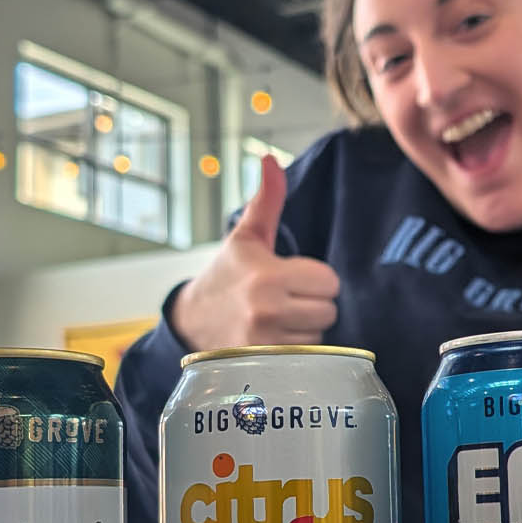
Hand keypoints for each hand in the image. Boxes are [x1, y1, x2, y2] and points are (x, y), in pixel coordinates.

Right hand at [171, 157, 339, 350]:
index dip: (316, 278)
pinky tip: (274, 337)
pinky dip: (296, 350)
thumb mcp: (247, 237)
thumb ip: (267, 201)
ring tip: (278, 318)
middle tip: (287, 298)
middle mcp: (268, 309)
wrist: (192, 321)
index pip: (329, 281)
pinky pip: (306, 357)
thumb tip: (271, 159)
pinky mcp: (264, 363)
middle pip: (329, 310)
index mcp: (268, 275)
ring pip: (319, 335)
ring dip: (305, 328)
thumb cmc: (228, 274)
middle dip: (314, 303)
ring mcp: (266, 341)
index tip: (293, 277)